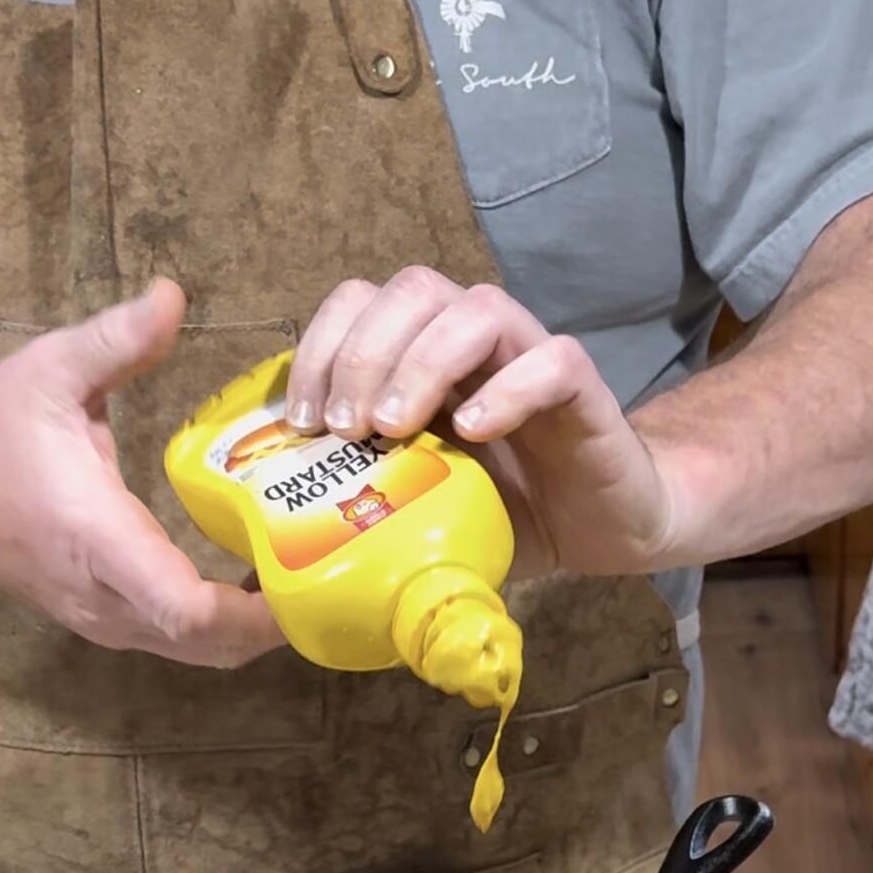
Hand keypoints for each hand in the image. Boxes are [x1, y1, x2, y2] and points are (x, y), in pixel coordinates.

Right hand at [0, 280, 282, 666]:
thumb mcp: (51, 370)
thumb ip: (117, 339)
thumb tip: (173, 295)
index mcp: (98, 538)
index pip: (183, 608)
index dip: (252, 612)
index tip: (302, 575)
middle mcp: (106, 596)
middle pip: (207, 647)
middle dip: (273, 624)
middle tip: (327, 573)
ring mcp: (105, 619)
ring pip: (197, 654)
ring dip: (253, 631)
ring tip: (300, 577)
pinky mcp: (107, 622)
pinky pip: (179, 643)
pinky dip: (225, 627)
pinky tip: (255, 585)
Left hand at [285, 269, 673, 578]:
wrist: (606, 524)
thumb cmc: (506, 514)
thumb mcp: (414, 520)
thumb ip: (352, 525)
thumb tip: (267, 582)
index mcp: (423, 359)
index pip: (359, 303)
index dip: (320, 346)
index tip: (299, 421)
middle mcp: (473, 343)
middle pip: (411, 290)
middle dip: (362, 352)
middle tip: (345, 428)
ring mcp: (529, 358)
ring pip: (475, 308)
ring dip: (422, 359)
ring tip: (395, 428)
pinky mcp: (583, 389)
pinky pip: (551, 361)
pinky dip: (509, 388)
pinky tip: (475, 431)